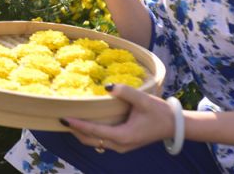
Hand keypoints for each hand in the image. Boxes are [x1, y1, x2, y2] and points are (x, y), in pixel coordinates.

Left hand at [61, 84, 175, 152]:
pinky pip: (101, 140)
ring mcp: (121, 146)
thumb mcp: (143, 100)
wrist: (173, 125)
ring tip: (69, 120)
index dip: (77, 124)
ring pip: (95, 142)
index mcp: (123, 136)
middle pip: (90, 140)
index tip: (63, 118)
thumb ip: (126, 92)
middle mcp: (119, 145)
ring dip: (81, 133)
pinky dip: (90, 133)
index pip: (93, 131)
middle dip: (74, 131)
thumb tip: (109, 87)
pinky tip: (85, 122)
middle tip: (60, 118)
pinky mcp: (123, 143)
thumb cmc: (159, 112)